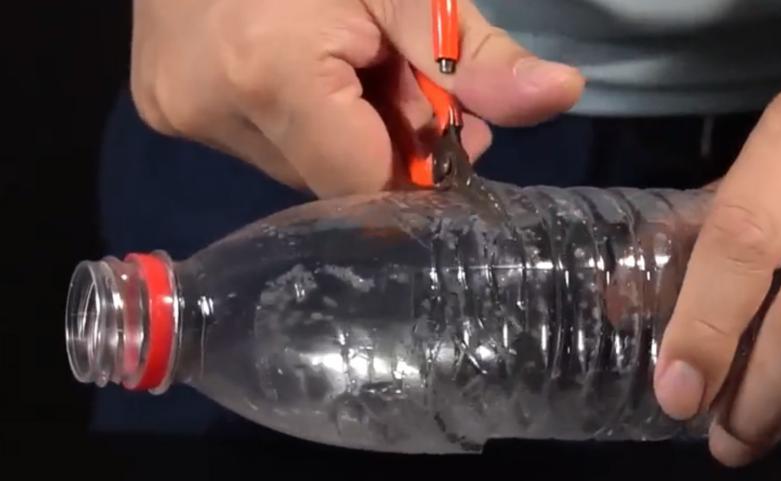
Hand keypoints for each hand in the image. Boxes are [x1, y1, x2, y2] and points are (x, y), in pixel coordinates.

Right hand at [130, 0, 583, 196]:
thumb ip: (475, 55)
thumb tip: (564, 94)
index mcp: (268, 76)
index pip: (367, 183)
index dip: (418, 165)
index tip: (448, 127)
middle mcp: (210, 110)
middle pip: (333, 178)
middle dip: (385, 140)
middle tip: (404, 75)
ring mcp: (177, 110)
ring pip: (298, 163)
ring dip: (342, 129)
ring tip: (352, 59)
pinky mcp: (161, 103)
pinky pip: (259, 140)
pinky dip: (299, 116)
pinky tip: (308, 64)